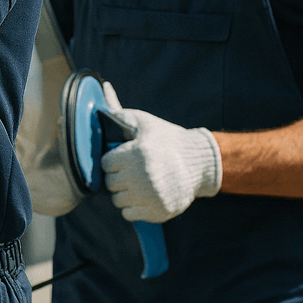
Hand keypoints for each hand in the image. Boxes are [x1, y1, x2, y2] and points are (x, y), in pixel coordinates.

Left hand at [100, 82, 220, 222]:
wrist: (198, 163)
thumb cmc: (167, 139)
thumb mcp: (145, 123)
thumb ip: (121, 112)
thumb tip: (104, 89)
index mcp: (138, 154)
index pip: (105, 163)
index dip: (111, 159)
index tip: (120, 156)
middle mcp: (144, 178)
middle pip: (110, 183)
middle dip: (116, 175)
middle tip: (128, 169)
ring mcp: (151, 197)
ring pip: (117, 200)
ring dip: (123, 192)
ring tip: (135, 181)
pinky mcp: (158, 212)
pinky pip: (129, 214)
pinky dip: (132, 206)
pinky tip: (142, 194)